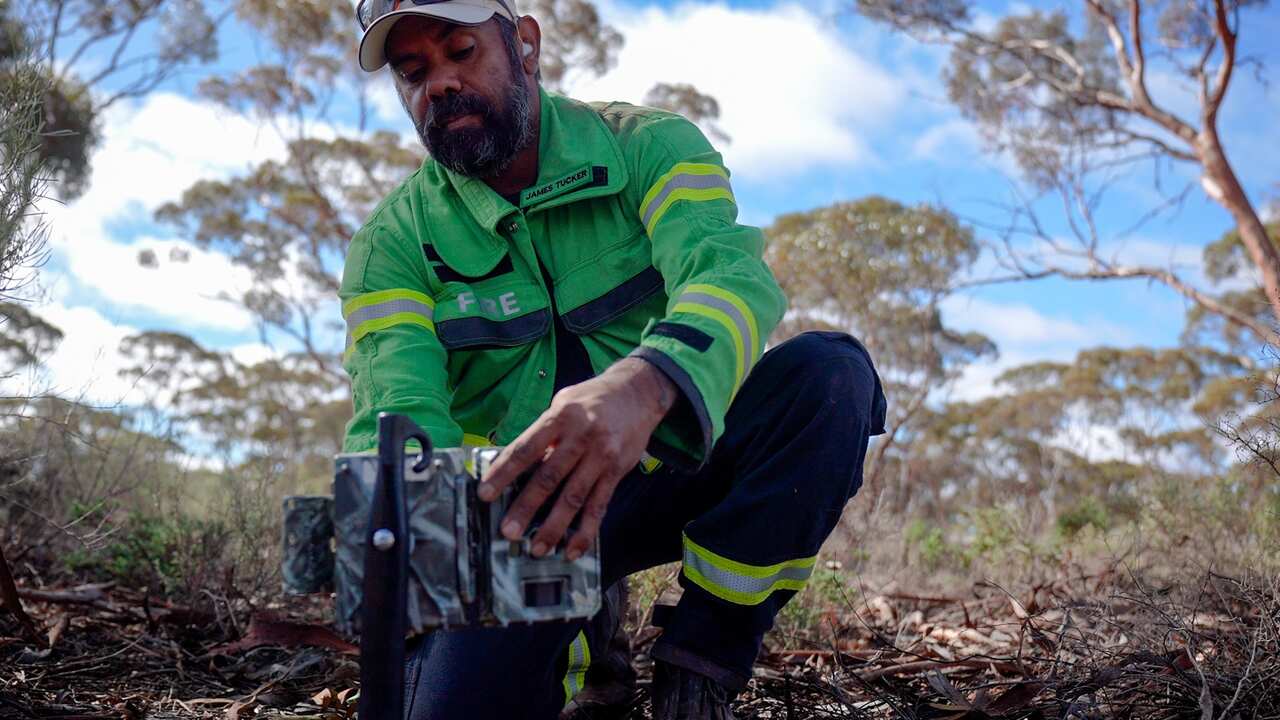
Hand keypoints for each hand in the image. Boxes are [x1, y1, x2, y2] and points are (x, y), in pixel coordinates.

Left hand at [477, 358, 676, 559]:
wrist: (638, 392)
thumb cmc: (592, 399)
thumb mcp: (563, 404)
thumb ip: (544, 433)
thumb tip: (519, 466)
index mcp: (560, 418)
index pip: (525, 448)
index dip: (503, 472)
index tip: (485, 494)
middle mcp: (580, 438)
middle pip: (549, 477)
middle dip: (526, 507)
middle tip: (508, 531)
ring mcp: (601, 456)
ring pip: (574, 497)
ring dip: (554, 526)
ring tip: (537, 548)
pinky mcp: (617, 472)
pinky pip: (599, 506)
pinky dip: (585, 531)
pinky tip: (573, 550)